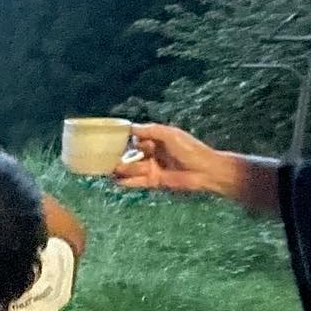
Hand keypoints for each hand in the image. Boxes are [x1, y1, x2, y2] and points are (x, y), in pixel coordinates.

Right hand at [115, 122, 238, 195]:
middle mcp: (154, 153)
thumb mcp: (169, 134)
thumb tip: (130, 128)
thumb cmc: (190, 149)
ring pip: (133, 168)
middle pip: (132, 154)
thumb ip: (149, 130)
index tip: (109, 139)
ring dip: (121, 169)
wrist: (205, 171)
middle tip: (105, 157)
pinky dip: (126, 182)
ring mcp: (154, 168)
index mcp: (158, 140)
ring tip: (109, 169)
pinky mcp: (155, 182)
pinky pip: (137, 182)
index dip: (124, 139)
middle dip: (119, 156)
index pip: (137, 138)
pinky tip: (115, 181)